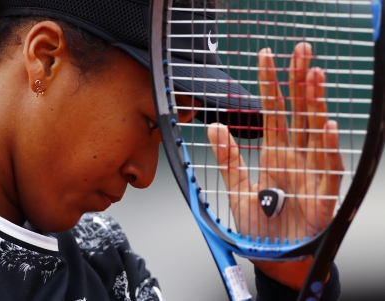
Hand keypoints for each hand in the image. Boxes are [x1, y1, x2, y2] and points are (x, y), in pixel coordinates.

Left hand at [207, 42, 343, 289]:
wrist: (273, 257)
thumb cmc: (259, 226)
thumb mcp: (238, 188)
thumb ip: (229, 158)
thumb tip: (214, 127)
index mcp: (274, 154)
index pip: (273, 112)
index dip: (270, 85)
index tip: (267, 58)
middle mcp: (294, 158)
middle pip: (298, 113)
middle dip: (298, 82)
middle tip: (301, 51)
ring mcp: (309, 173)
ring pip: (313, 132)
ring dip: (314, 104)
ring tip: (313, 76)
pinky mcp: (322, 193)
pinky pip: (326, 167)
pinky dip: (325, 147)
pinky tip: (325, 125)